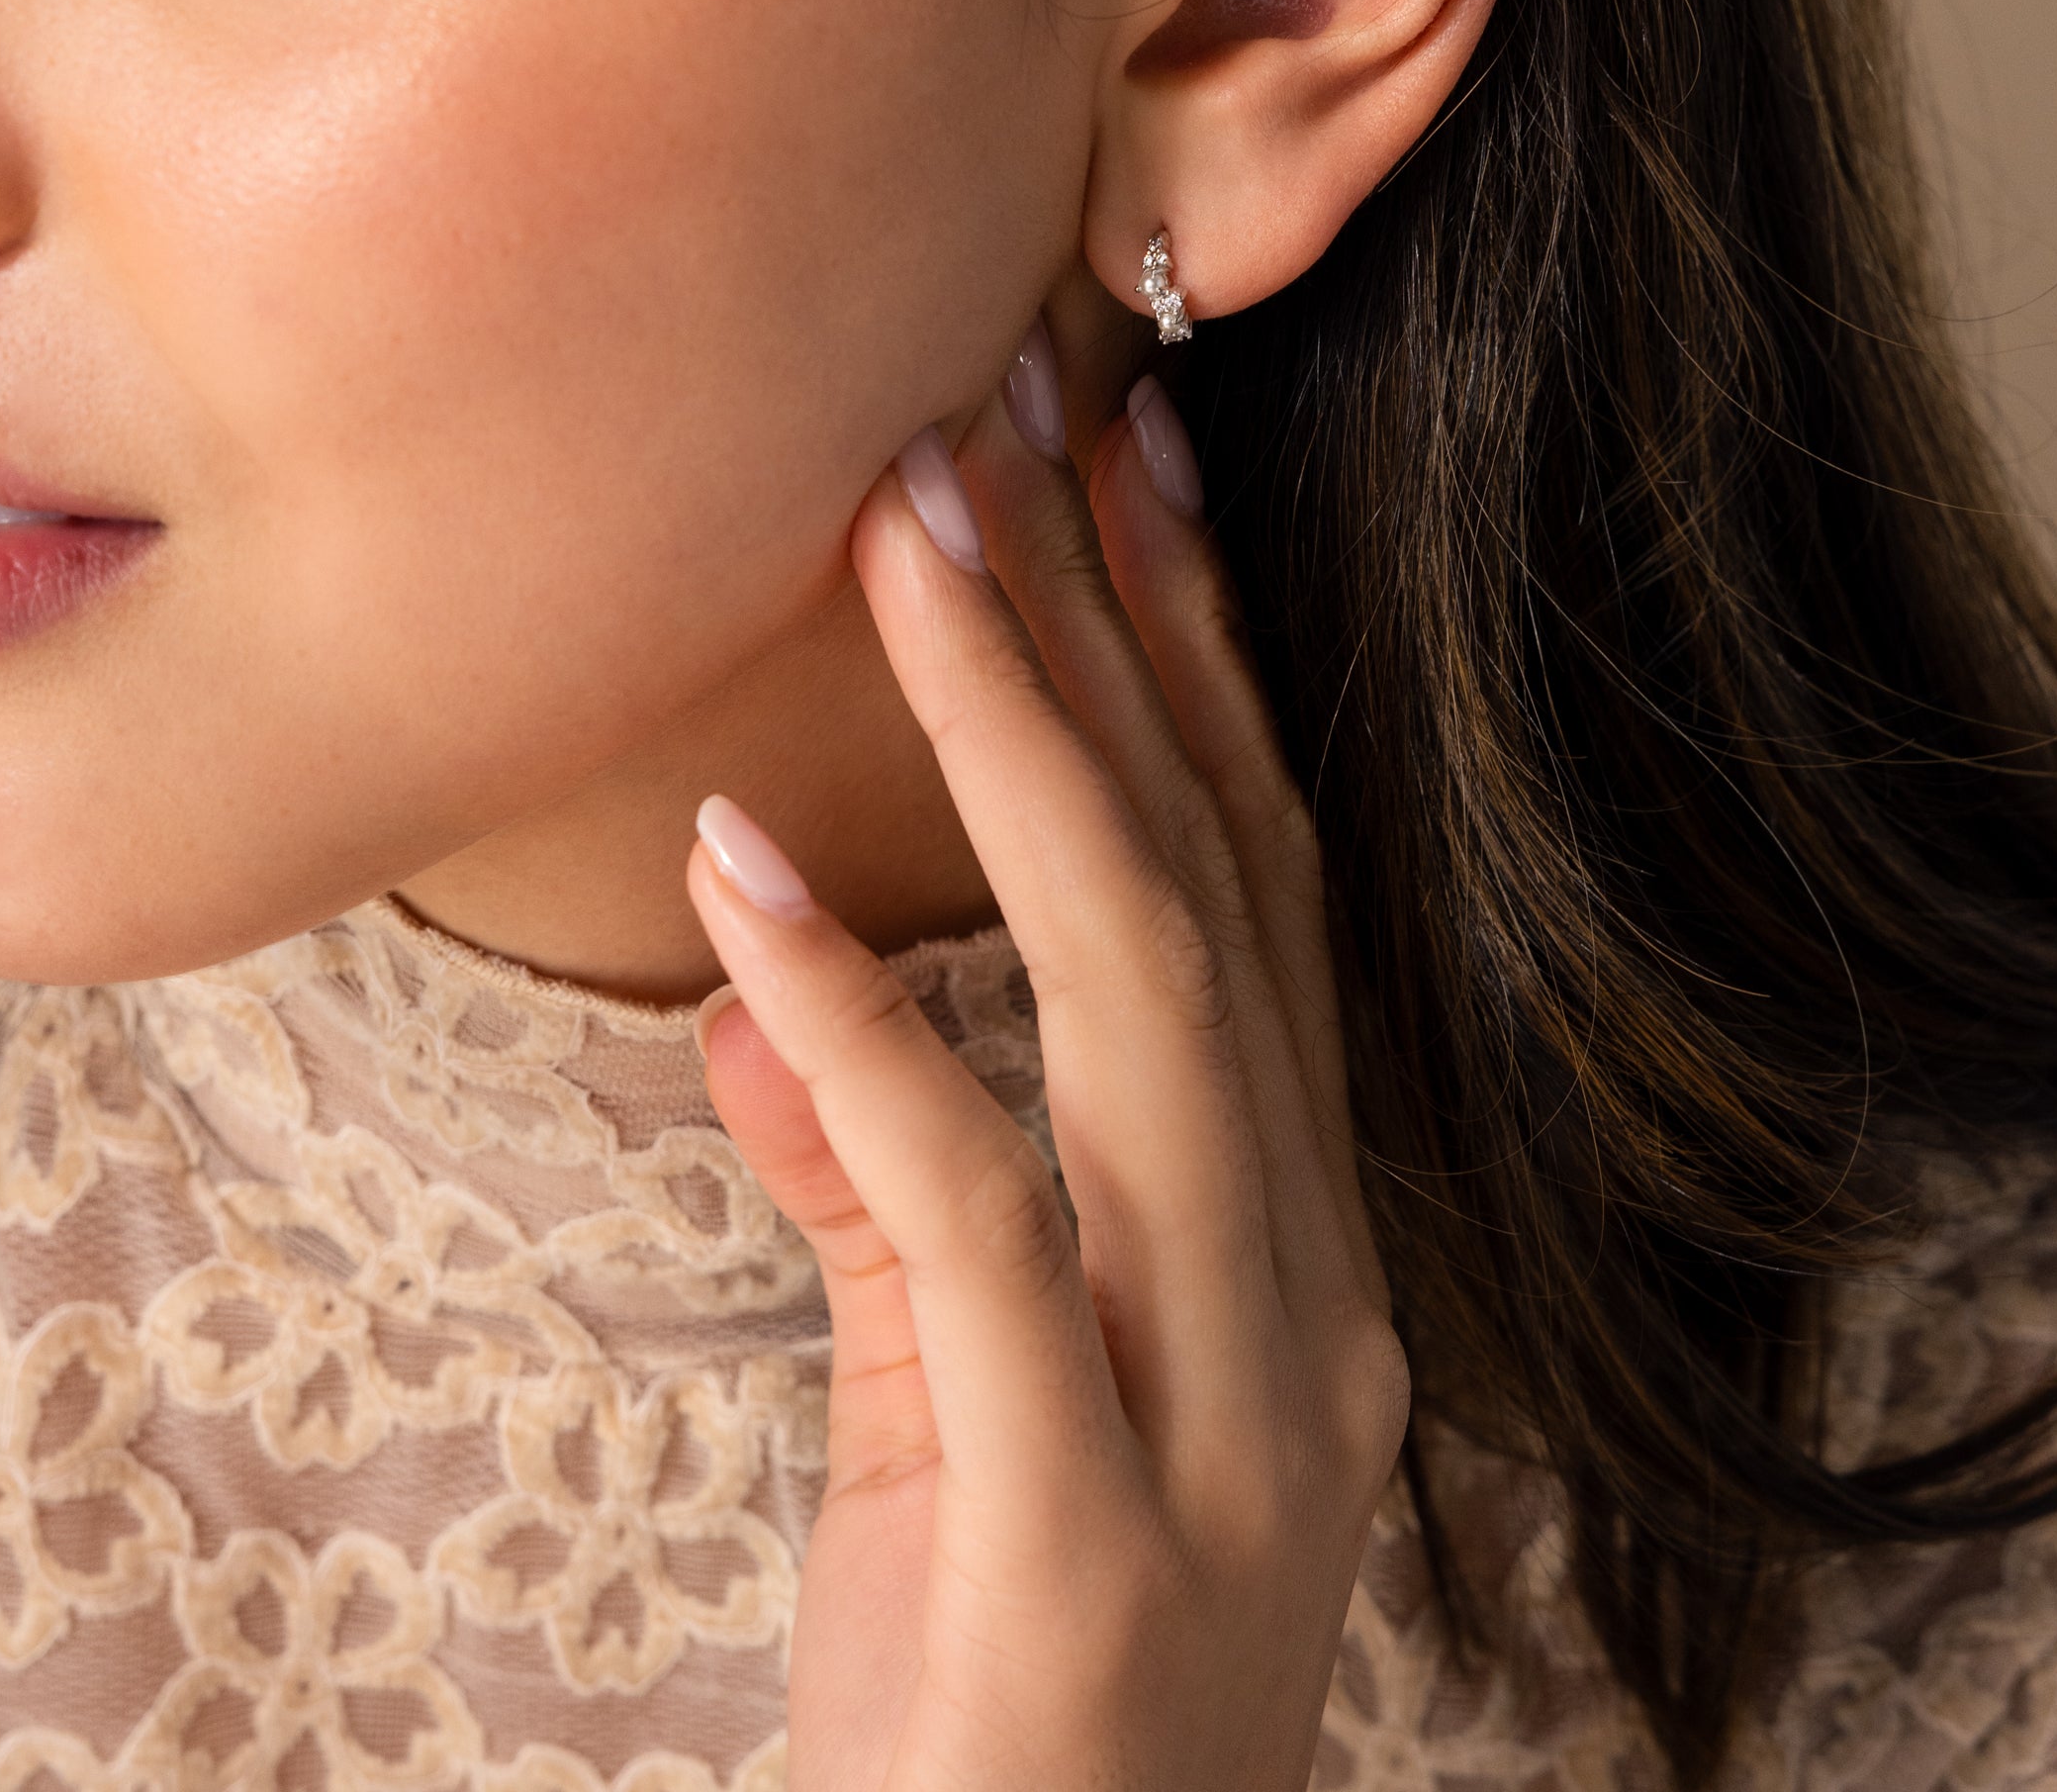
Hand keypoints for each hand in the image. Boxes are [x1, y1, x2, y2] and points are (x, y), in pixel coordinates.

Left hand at [683, 341, 1407, 1791]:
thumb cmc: (989, 1728)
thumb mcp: (941, 1436)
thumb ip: (879, 1207)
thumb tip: (762, 983)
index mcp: (1294, 1268)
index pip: (1260, 907)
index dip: (1202, 672)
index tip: (1130, 459)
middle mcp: (1308, 1320)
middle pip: (1224, 903)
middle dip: (1121, 633)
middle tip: (1016, 398)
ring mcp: (1227, 1436)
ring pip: (1155, 1012)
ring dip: (1029, 748)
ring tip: (912, 534)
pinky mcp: (1095, 1563)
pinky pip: (976, 1238)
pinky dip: (865, 1043)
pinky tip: (748, 885)